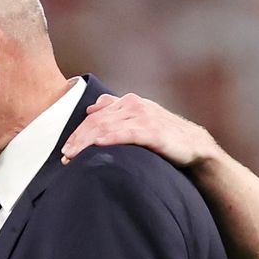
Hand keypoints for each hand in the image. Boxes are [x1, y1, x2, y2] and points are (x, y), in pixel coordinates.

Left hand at [61, 93, 219, 166]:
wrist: (194, 146)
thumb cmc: (164, 135)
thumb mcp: (139, 118)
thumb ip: (116, 111)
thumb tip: (92, 108)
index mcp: (128, 102)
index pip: (95, 116)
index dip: (78, 132)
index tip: (65, 149)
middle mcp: (134, 105)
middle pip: (97, 121)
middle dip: (78, 139)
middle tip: (65, 156)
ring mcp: (144, 117)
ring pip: (107, 127)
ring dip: (87, 142)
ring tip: (73, 156)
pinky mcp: (153, 132)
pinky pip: (127, 133)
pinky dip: (110, 138)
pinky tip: (97, 144)